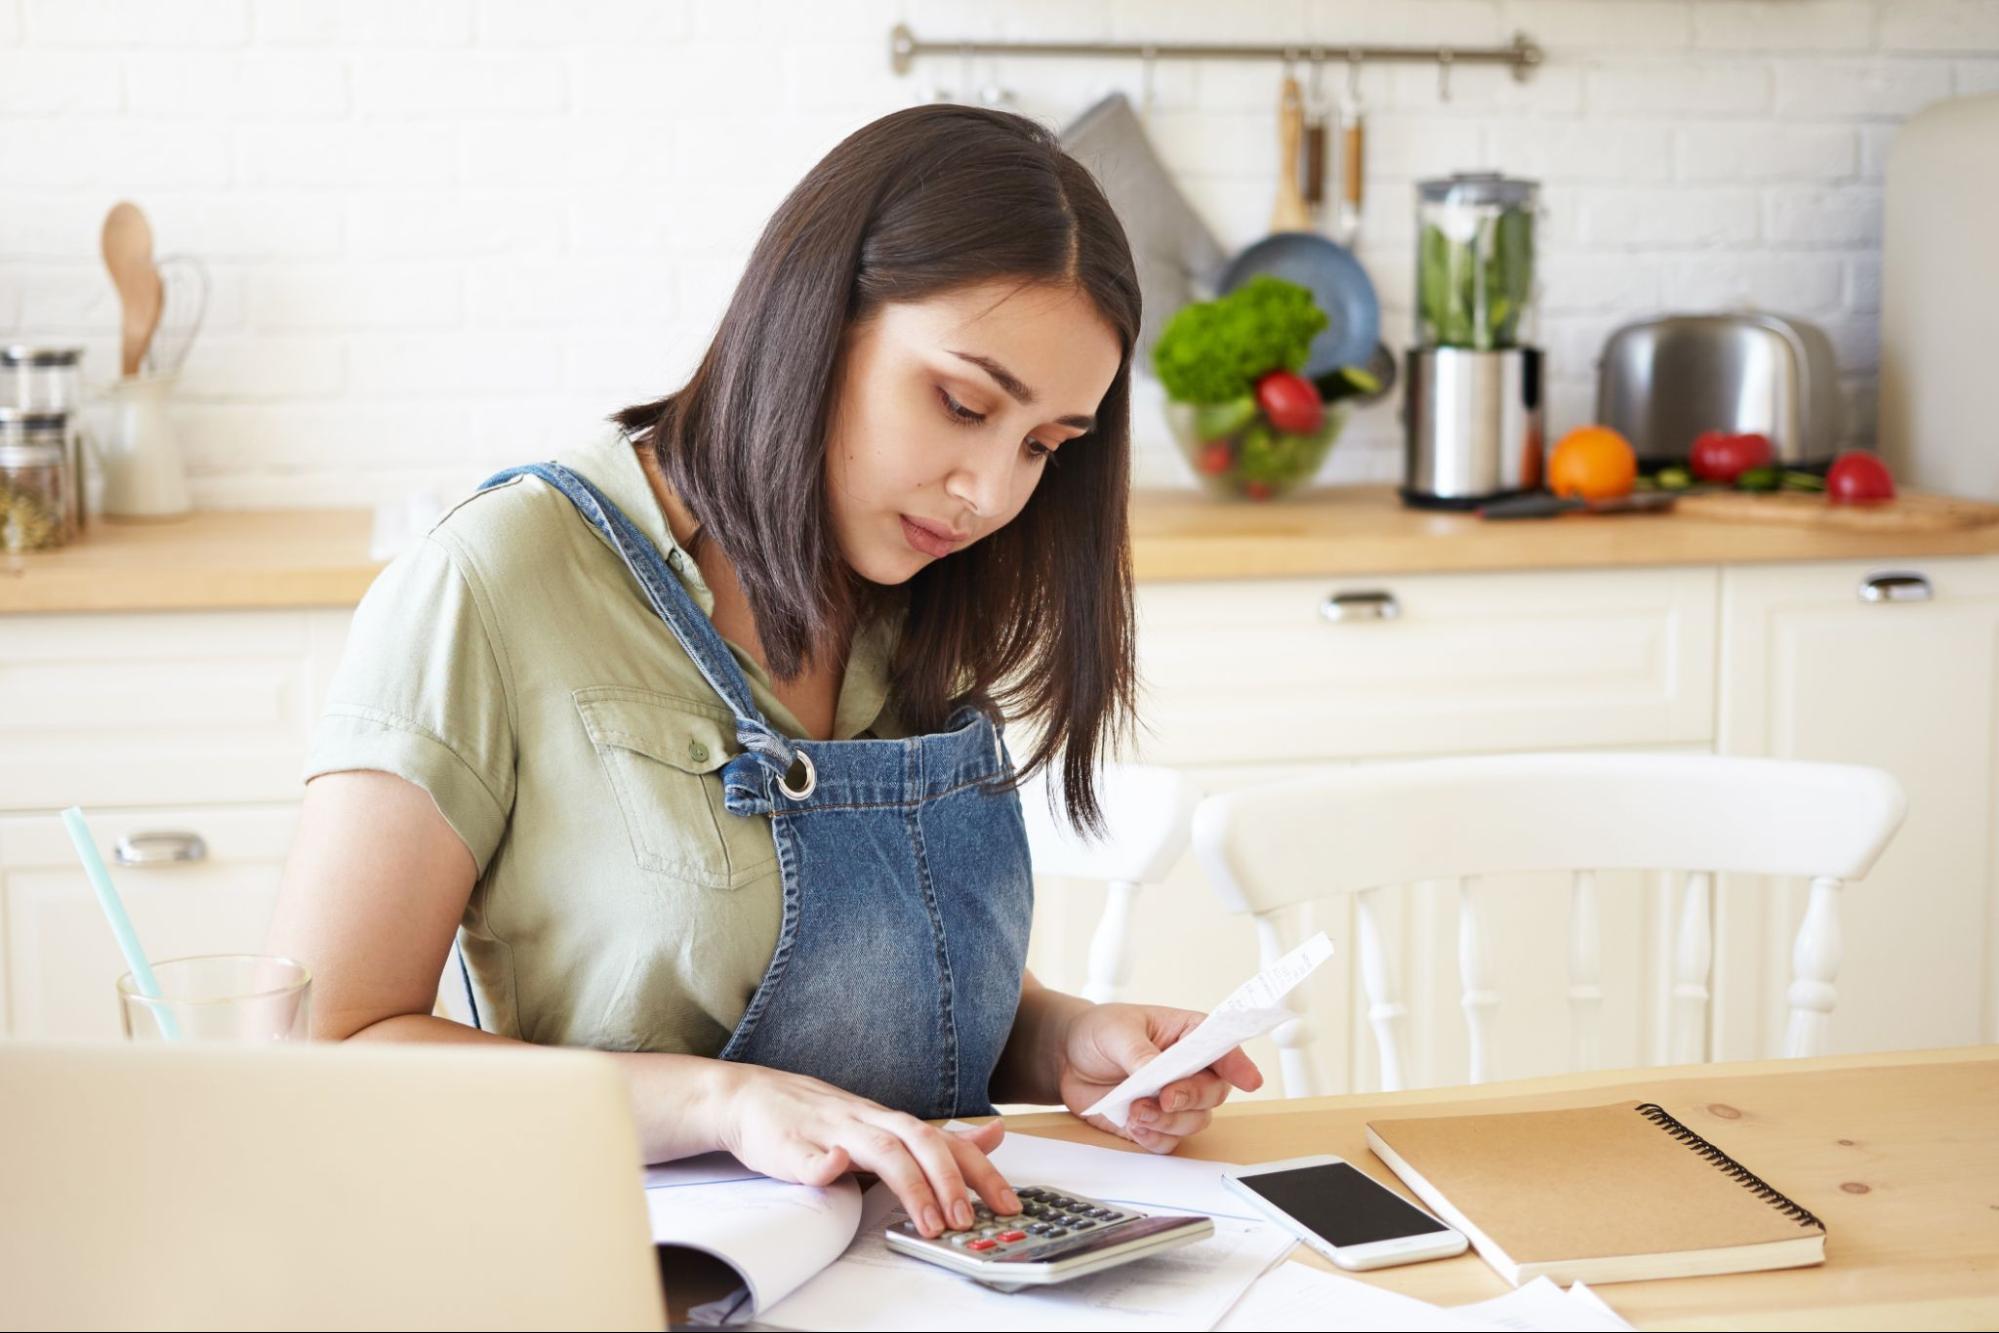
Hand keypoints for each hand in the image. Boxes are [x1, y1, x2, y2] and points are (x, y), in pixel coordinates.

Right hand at [712, 1064, 1017, 1237]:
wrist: (752, 1097)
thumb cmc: (821, 1117)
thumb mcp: (885, 1124)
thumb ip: (937, 1136)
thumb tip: (995, 1136)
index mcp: (890, 1123)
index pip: (945, 1142)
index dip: (980, 1172)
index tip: (1008, 1204)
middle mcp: (868, 1122)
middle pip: (919, 1141)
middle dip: (949, 1181)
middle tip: (968, 1220)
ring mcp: (831, 1132)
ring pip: (877, 1151)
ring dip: (908, 1185)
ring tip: (928, 1221)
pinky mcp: (791, 1145)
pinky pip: (808, 1155)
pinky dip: (822, 1162)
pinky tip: (832, 1168)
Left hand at [1056, 1003, 1263, 1153]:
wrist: (1065, 1057)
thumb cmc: (1098, 1032)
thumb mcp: (1117, 1032)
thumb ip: (1141, 1054)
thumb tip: (1158, 1073)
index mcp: (1188, 1035)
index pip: (1223, 1048)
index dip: (1239, 1064)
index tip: (1249, 1080)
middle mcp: (1188, 1070)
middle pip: (1214, 1092)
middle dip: (1191, 1098)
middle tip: (1165, 1097)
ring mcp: (1173, 1099)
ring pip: (1194, 1121)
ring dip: (1167, 1121)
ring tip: (1136, 1110)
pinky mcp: (1154, 1123)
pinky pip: (1168, 1141)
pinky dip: (1153, 1137)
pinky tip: (1133, 1125)